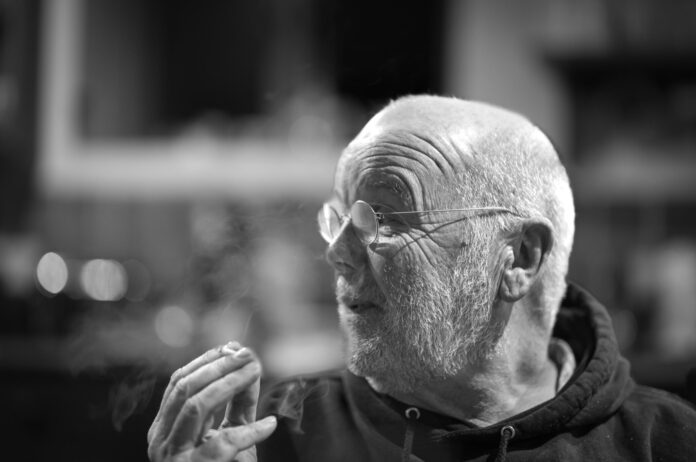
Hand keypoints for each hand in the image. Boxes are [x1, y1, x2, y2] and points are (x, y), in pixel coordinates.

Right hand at [147, 343, 276, 460]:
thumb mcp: (229, 435)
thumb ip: (237, 405)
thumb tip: (250, 366)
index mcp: (164, 429)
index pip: (178, 382)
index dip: (206, 360)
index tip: (233, 347)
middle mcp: (161, 441)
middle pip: (185, 388)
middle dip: (218, 365)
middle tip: (247, 354)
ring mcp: (174, 457)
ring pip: (196, 405)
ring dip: (229, 383)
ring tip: (254, 372)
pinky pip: (224, 443)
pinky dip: (251, 432)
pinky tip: (269, 425)